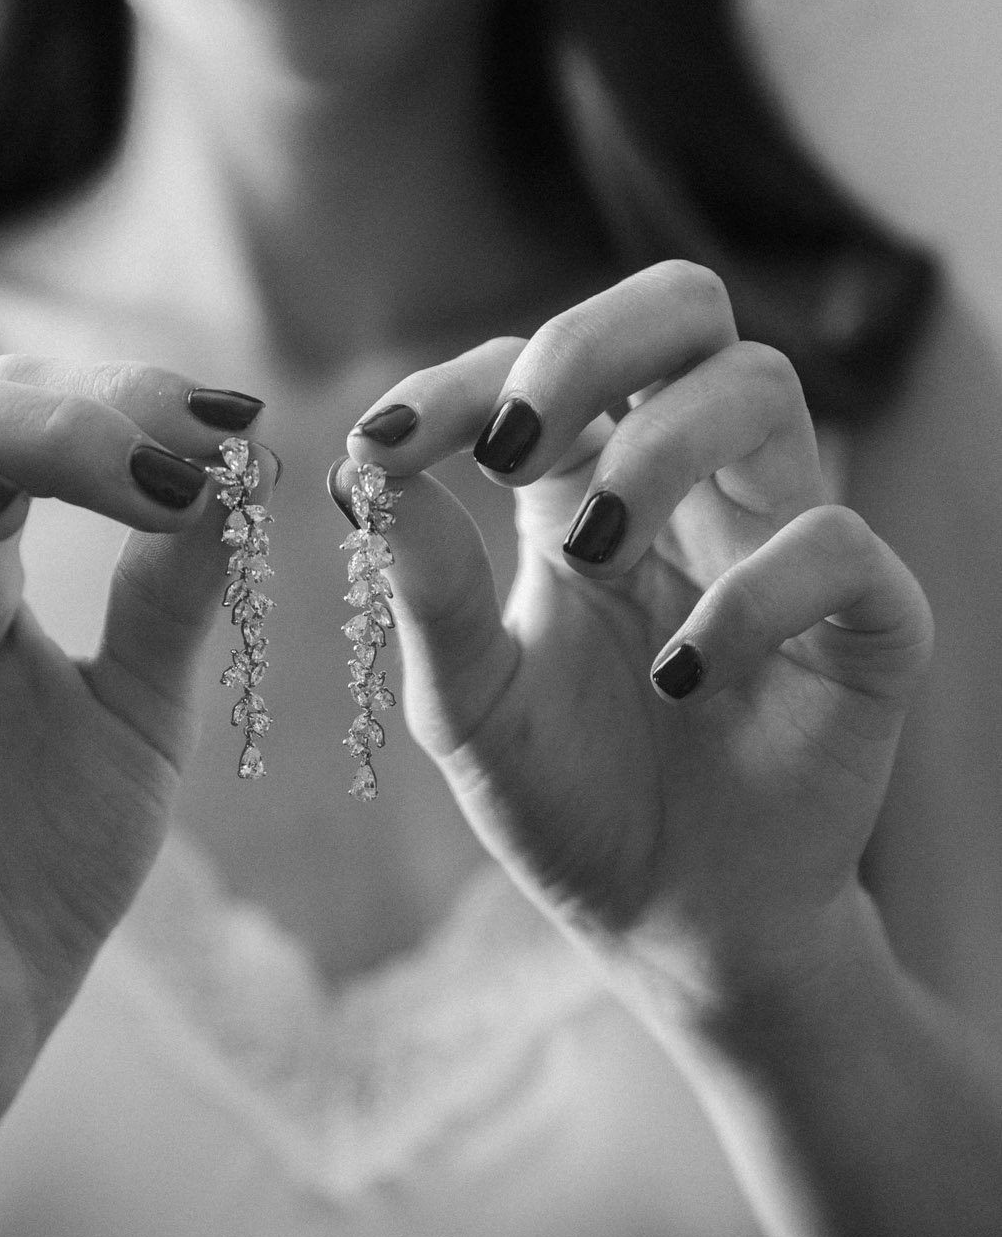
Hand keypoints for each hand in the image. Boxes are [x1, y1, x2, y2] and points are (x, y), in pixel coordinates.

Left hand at [339, 263, 932, 1012]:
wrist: (670, 927)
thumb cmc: (568, 802)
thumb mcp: (468, 706)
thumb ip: (429, 593)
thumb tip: (369, 473)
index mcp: (586, 491)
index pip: (541, 368)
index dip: (461, 383)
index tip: (382, 446)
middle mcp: (691, 491)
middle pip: (682, 309)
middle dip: (592, 342)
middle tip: (517, 446)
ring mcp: (783, 542)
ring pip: (761, 387)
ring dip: (660, 454)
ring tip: (593, 561)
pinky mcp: (867, 619)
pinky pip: (837, 543)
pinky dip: (750, 595)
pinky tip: (681, 677)